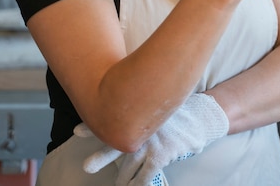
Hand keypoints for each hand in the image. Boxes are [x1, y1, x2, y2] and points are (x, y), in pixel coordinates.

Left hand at [77, 92, 227, 184]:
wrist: (202, 115)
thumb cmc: (177, 110)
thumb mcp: (157, 102)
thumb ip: (142, 106)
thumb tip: (122, 105)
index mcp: (138, 114)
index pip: (112, 119)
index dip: (94, 124)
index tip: (77, 130)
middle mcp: (142, 128)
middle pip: (116, 144)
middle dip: (100, 157)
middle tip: (86, 167)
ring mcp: (151, 142)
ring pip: (129, 165)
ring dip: (121, 179)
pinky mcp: (162, 155)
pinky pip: (146, 176)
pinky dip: (139, 184)